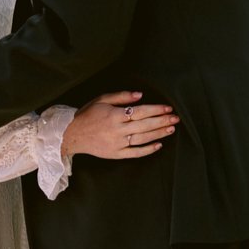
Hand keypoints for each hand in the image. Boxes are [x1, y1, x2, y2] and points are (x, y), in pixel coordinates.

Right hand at [61, 90, 177, 162]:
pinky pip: (135, 153)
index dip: (156, 110)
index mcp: (115, 115)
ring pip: (143, 139)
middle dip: (162, 121)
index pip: (141, 112)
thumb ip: (121, 96)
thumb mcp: (101, 100)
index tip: (168, 108)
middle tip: (176, 118)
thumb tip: (140, 95)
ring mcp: (118, 143)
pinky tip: (158, 145)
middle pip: (145, 125)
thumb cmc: (87, 115)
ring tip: (171, 129)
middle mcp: (118, 130)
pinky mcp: (116, 154)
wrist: (72, 134)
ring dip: (159, 134)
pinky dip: (148, 149)